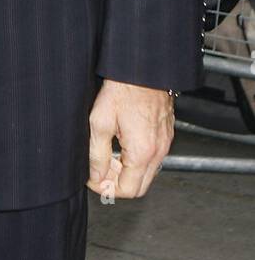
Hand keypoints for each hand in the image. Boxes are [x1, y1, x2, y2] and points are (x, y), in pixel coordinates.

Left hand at [88, 80, 174, 198]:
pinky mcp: (166, 134)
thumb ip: (96, 154)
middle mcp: (158, 151)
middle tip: (100, 170)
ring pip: (147, 174)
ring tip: (109, 156)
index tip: (93, 179)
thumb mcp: (100, 122)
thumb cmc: (123, 90)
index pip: (127, 190)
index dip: (106, 189)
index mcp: (142, 152)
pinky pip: (153, 159)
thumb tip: (94, 177)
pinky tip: (122, 145)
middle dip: (117, 183)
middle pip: (139, 187)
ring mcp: (165, 143)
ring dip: (127, 172)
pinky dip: (137, 161)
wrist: (143, 69)